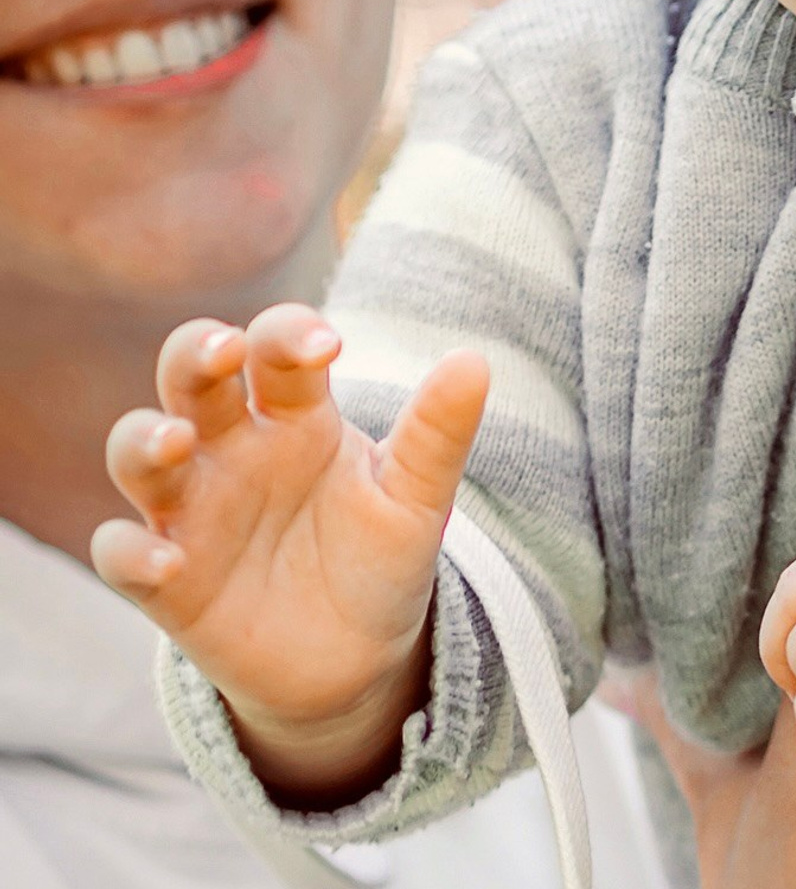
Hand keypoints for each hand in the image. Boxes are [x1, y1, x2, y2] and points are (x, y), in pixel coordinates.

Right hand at [90, 303, 487, 802]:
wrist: (356, 659)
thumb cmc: (380, 557)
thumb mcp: (417, 496)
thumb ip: (438, 432)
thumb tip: (474, 360)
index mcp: (298, 416)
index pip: (277, 348)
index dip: (291, 334)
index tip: (328, 347)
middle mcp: (235, 449)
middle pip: (190, 375)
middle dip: (195, 352)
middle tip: (225, 351)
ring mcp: (194, 510)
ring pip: (137, 450)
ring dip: (145, 439)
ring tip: (178, 442)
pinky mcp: (168, 580)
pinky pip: (122, 553)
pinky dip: (130, 551)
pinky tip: (164, 559)